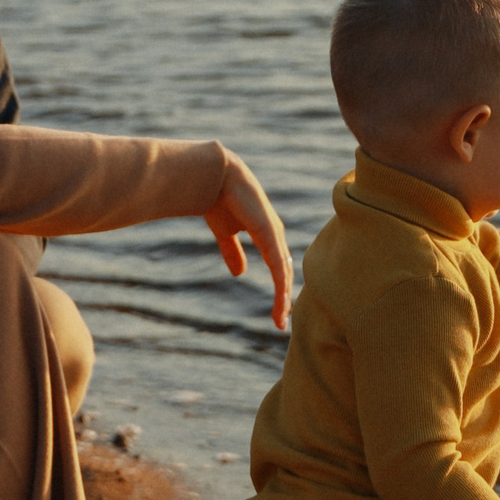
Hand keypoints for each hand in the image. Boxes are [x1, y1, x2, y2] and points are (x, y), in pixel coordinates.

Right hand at [204, 152, 294, 328]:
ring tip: (280, 321)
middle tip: (280, 322)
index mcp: (267, 234)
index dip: (279, 289)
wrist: (215, 177)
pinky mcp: (269, 234)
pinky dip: (279, 287)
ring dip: (282, 299)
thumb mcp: (226, 233)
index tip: (277, 311)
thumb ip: (233, 252)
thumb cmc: (218, 199)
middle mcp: (275, 235)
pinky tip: (280, 303)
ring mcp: (274, 234)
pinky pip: (277, 266)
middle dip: (283, 298)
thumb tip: (239, 273)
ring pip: (283, 273)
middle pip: (284, 273)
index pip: (279, 267)